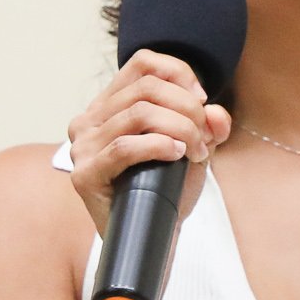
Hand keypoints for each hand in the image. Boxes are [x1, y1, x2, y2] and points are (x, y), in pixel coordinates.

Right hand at [64, 52, 232, 237]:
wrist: (151, 237)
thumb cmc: (165, 190)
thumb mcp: (193, 148)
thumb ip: (207, 125)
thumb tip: (216, 113)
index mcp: (109, 105)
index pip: (143, 62)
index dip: (179, 74)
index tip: (201, 102)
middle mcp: (90, 119)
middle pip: (147, 87)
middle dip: (187, 108)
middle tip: (203, 137)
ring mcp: (83, 146)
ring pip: (139, 113)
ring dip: (179, 129)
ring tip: (193, 152)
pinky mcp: (84, 174)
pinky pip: (125, 146)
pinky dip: (158, 146)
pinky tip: (176, 155)